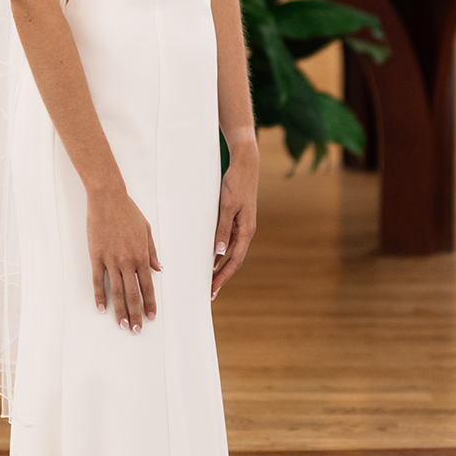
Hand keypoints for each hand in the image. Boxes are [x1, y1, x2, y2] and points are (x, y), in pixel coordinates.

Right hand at [88, 180, 159, 331]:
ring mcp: (111, 260)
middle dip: (136, 314)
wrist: (108, 199)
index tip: (151, 317)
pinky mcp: (96, 256)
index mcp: (142, 255)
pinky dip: (100, 296)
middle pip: (133, 294)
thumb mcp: (146, 230)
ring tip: (122, 325)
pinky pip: (98, 281)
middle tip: (137, 329)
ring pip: (117, 291)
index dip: (149, 303)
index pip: (148, 286)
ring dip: (120, 310)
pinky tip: (101, 308)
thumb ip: (152, 251)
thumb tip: (158, 269)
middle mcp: (128, 261)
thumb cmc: (128, 212)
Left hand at [212, 137, 257, 297]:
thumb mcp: (227, 206)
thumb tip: (220, 253)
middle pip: (234, 260)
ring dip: (221, 265)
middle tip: (210, 291)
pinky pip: (229, 239)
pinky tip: (213, 256)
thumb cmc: (236, 183)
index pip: (235, 260)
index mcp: (246, 230)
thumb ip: (223, 229)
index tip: (213, 290)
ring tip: (209, 278)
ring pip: (232, 251)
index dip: (223, 277)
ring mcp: (243, 225)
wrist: (245, 164)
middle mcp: (246, 230)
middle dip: (222, 276)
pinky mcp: (238, 217)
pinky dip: (221, 251)